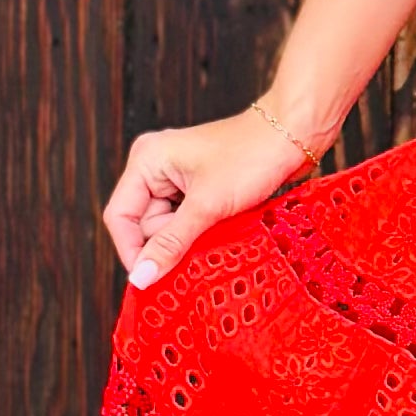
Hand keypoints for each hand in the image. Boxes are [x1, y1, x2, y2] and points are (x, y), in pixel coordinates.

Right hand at [102, 107, 312, 290]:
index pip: (120, 217)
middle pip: (146, 225)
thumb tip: (141, 278)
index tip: (151, 280)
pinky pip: (190, 222)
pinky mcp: (200, 188)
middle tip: (205, 234)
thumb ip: (171, 243)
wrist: (295, 135)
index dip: (133, 251)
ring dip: (192, 237)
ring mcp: (178, 178)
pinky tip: (224, 225)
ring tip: (221, 225)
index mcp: (146, 161)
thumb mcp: (207, 205)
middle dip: (172, 239)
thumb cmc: (252, 156)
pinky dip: (204, 231)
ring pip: (171, 227)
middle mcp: (155, 167)